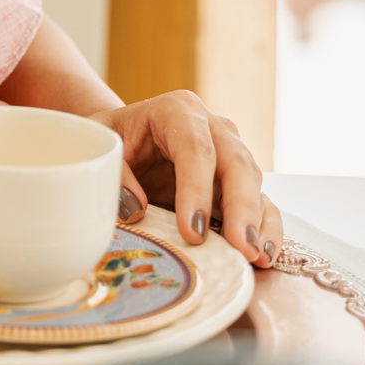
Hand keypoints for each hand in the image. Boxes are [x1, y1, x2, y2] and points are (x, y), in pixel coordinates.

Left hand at [94, 92, 280, 266]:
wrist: (125, 134)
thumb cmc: (113, 137)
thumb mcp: (100, 145)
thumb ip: (114, 174)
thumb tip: (135, 209)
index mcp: (177, 109)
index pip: (194, 148)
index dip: (197, 190)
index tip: (193, 230)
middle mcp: (213, 127)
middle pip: (235, 164)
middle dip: (241, 208)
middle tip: (241, 246)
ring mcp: (230, 152)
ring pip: (253, 183)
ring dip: (258, 221)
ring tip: (256, 255)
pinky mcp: (237, 180)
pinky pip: (260, 201)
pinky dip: (264, 227)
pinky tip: (263, 253)